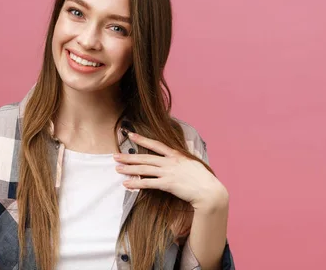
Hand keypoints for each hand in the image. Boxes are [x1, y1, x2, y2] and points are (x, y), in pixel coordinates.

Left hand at [114, 131, 228, 210]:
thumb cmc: (203, 179)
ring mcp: (168, 172)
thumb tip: (176, 159)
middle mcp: (170, 161)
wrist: (209, 191)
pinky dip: (136, 183)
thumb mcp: (192, 164)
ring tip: (117, 169)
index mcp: (176, 155)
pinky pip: (148, 183)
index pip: (156, 144)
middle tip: (115, 156)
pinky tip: (127, 184)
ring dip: (129, 169)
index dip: (142, 139)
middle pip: (145, 157)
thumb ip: (182, 160)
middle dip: (129, 156)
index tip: (130, 135)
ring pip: (144, 169)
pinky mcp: (167, 184)